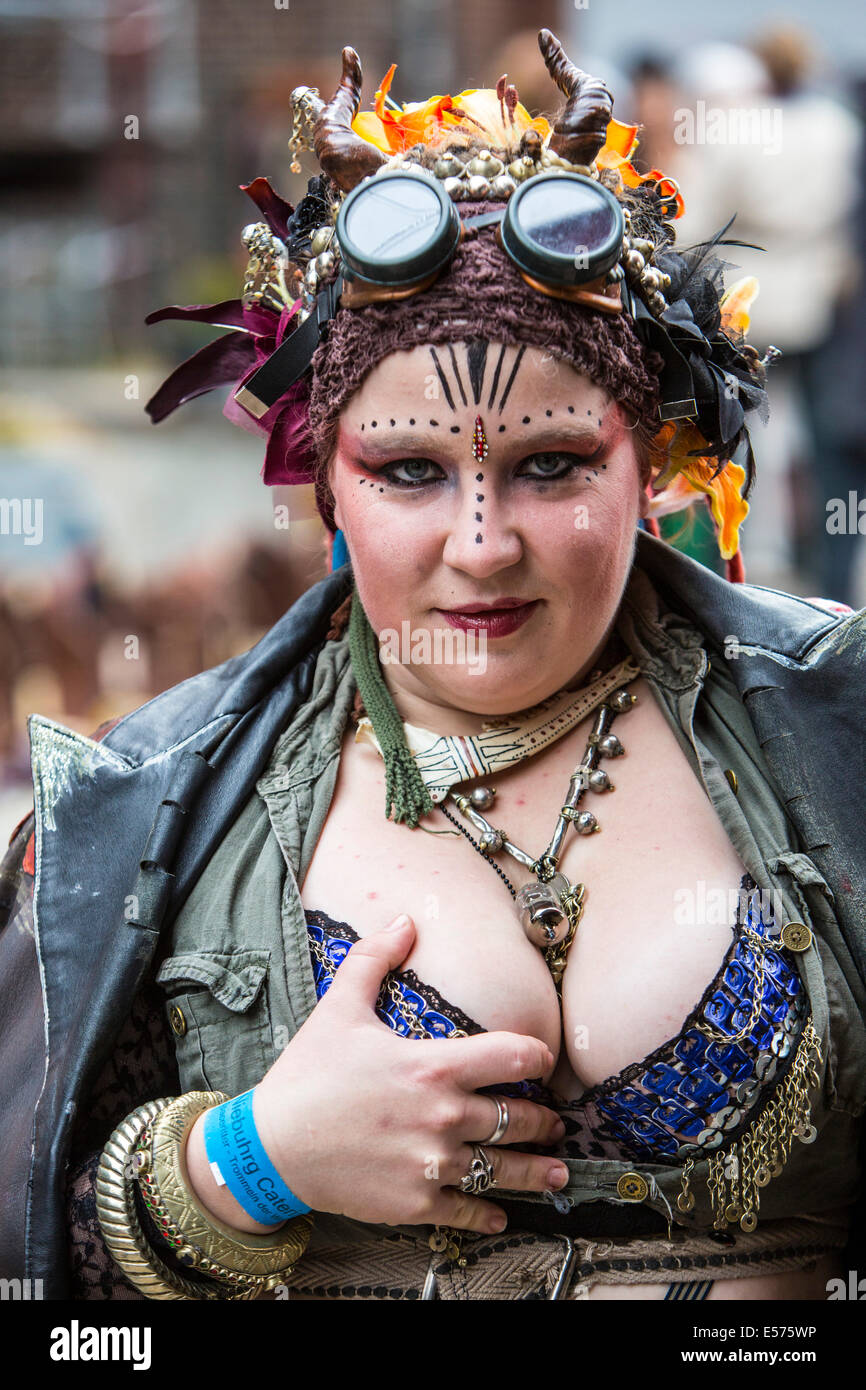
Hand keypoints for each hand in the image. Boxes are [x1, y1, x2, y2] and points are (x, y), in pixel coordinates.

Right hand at [246, 914, 567, 1234]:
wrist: (270, 1147)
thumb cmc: (306, 1075)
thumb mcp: (339, 1007)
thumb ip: (375, 960)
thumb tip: (404, 920)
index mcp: (434, 1066)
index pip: (514, 1056)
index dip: (538, 1057)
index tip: (544, 1062)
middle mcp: (444, 1115)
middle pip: (519, 1118)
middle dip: (543, 1122)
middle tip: (555, 1125)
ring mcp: (434, 1162)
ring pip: (505, 1169)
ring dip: (537, 1172)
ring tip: (556, 1172)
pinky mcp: (417, 1202)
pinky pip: (469, 1210)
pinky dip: (490, 1213)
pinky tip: (502, 1213)